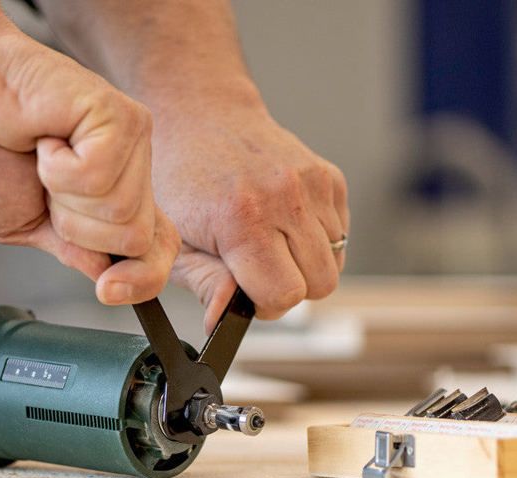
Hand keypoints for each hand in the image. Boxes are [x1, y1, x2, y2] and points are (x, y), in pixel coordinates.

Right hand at [0, 27, 179, 304]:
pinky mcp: (121, 118)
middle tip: (47, 189)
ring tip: (43, 158)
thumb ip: (71, 252)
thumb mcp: (24, 226)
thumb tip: (109, 275)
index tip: (107, 290)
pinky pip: (99, 177)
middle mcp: (132, 175)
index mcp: (115, 202)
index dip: (143, 280)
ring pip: (121, 213)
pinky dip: (57, 168)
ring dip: (63, 197)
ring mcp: (132, 146)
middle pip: (137, 241)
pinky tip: (46, 139)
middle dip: (79, 231)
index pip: (158, 251)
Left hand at [151, 97, 348, 330]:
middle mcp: (285, 198)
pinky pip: (340, 235)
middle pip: (321, 285)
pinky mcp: (330, 177)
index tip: (247, 293)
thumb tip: (224, 322)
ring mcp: (313, 184)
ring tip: (270, 245)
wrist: (202, 117)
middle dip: (290, 289)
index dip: (265, 305)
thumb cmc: (181, 181)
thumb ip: (207, 285)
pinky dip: (317, 241)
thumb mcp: (176, 242)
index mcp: (242, 218)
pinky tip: (284, 225)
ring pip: (334, 262)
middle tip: (259, 272)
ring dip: (305, 266)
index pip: (285, 295)